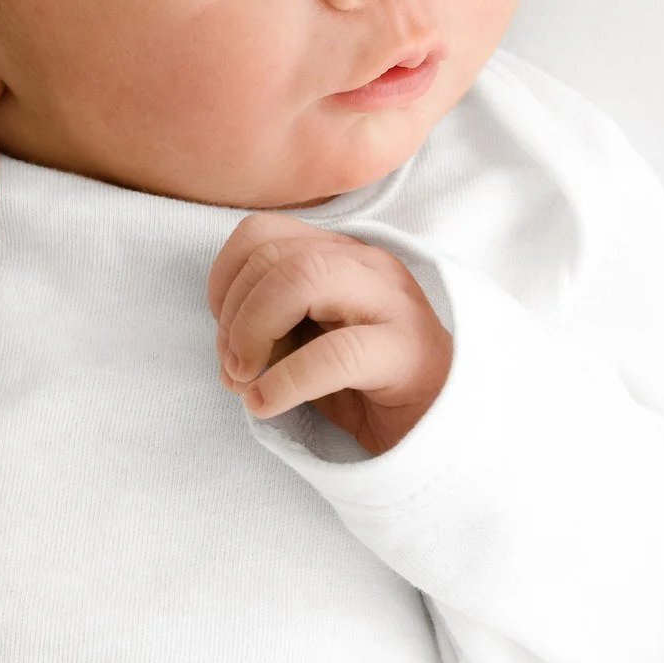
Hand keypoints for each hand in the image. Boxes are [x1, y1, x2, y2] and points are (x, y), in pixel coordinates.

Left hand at [206, 212, 452, 455]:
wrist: (441, 430)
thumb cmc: (365, 384)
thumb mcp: (306, 344)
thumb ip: (269, 329)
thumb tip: (226, 351)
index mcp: (338, 252)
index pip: (262, 232)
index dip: (225, 278)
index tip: (222, 329)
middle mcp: (366, 264)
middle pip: (275, 255)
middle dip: (235, 313)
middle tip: (233, 366)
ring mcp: (391, 302)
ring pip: (303, 279)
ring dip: (255, 331)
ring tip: (246, 380)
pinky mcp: (407, 351)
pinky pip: (335, 353)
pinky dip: (285, 381)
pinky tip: (266, 404)